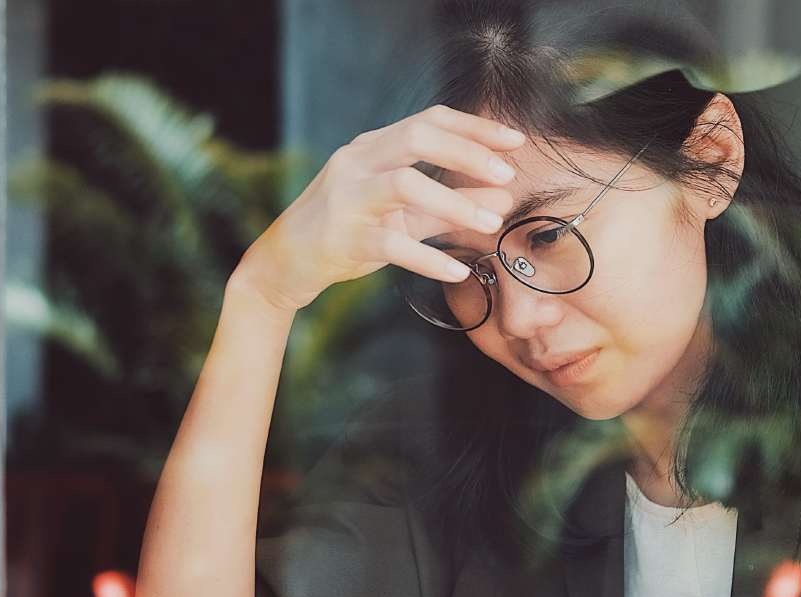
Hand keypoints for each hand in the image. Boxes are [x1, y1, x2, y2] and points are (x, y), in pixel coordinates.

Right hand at [236, 105, 525, 310]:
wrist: (285, 263)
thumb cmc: (348, 231)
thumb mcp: (402, 214)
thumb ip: (449, 206)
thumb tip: (502, 198)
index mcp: (373, 147)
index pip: (429, 120)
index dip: (475, 127)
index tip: (515, 140)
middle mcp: (357, 162)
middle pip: (418, 138)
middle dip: (468, 153)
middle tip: (507, 175)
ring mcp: (347, 197)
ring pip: (406, 184)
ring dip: (454, 202)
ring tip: (491, 224)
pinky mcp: (343, 238)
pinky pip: (392, 244)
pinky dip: (429, 258)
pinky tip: (457, 272)